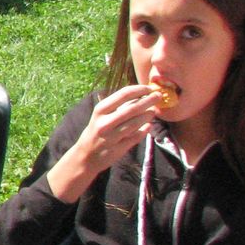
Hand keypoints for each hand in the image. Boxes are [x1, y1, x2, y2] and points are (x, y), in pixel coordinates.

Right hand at [48, 85, 161, 201]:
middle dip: (148, 101)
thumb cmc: (96, 131)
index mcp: (100, 110)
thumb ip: (117, 106)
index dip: (139, 89)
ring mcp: (111, 137)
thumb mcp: (100, 116)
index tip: (149, 88)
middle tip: (159, 96)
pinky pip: (136, 137)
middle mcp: (104, 123)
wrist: (85, 156)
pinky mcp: (118, 149)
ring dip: (148, 115)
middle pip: (132, 109)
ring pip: (135, 123)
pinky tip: (148, 126)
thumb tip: (141, 95)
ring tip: (154, 111)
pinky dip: (144, 130)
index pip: (123, 94)